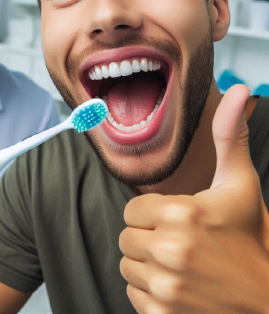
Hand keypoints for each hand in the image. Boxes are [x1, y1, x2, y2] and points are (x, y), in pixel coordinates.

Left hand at [119, 84, 268, 313]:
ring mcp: (165, 288)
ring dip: (148, 265)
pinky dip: (151, 294)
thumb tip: (241, 89)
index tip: (178, 221)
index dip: (153, 214)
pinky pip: (134, 296)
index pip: (131, 209)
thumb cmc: (252, 240)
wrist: (268, 303)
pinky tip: (181, 290)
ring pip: (127, 266)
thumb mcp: (241, 185)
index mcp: (181, 214)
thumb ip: (229, 135)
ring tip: (182, 266)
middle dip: (148, 238)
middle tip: (182, 244)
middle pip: (126, 237)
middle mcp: (169, 250)